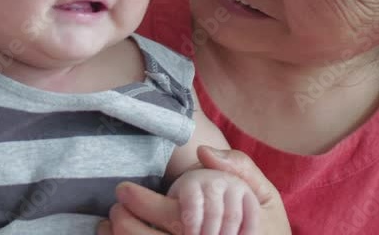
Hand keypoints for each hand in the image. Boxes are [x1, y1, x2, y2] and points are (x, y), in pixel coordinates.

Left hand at [97, 146, 289, 234]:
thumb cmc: (270, 225)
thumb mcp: (264, 194)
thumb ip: (239, 168)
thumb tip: (204, 152)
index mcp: (218, 226)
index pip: (175, 216)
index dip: (143, 203)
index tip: (122, 190)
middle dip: (126, 225)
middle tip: (113, 209)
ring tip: (108, 225)